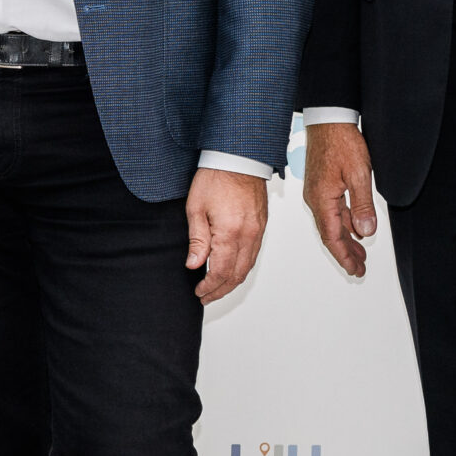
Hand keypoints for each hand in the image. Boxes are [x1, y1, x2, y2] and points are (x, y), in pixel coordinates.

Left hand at [184, 167, 267, 303]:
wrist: (238, 158)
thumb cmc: (215, 178)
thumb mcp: (196, 209)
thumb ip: (197, 240)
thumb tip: (194, 265)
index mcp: (230, 233)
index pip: (220, 272)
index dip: (209, 286)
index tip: (199, 291)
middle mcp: (248, 236)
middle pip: (236, 275)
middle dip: (221, 290)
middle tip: (206, 297)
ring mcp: (258, 232)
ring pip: (247, 267)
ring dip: (232, 281)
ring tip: (217, 288)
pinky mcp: (261, 226)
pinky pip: (253, 254)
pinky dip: (242, 267)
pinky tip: (231, 270)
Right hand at [303, 121, 376, 276]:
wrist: (328, 119)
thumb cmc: (340, 142)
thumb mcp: (359, 174)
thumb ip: (362, 205)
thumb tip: (365, 231)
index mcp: (322, 199)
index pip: (332, 237)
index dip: (344, 256)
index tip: (355, 269)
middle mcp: (315, 199)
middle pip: (330, 233)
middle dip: (346, 252)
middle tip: (359, 268)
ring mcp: (317, 192)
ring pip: (332, 223)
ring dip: (346, 239)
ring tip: (360, 253)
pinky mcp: (321, 184)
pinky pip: (332, 210)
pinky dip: (344, 223)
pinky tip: (353, 226)